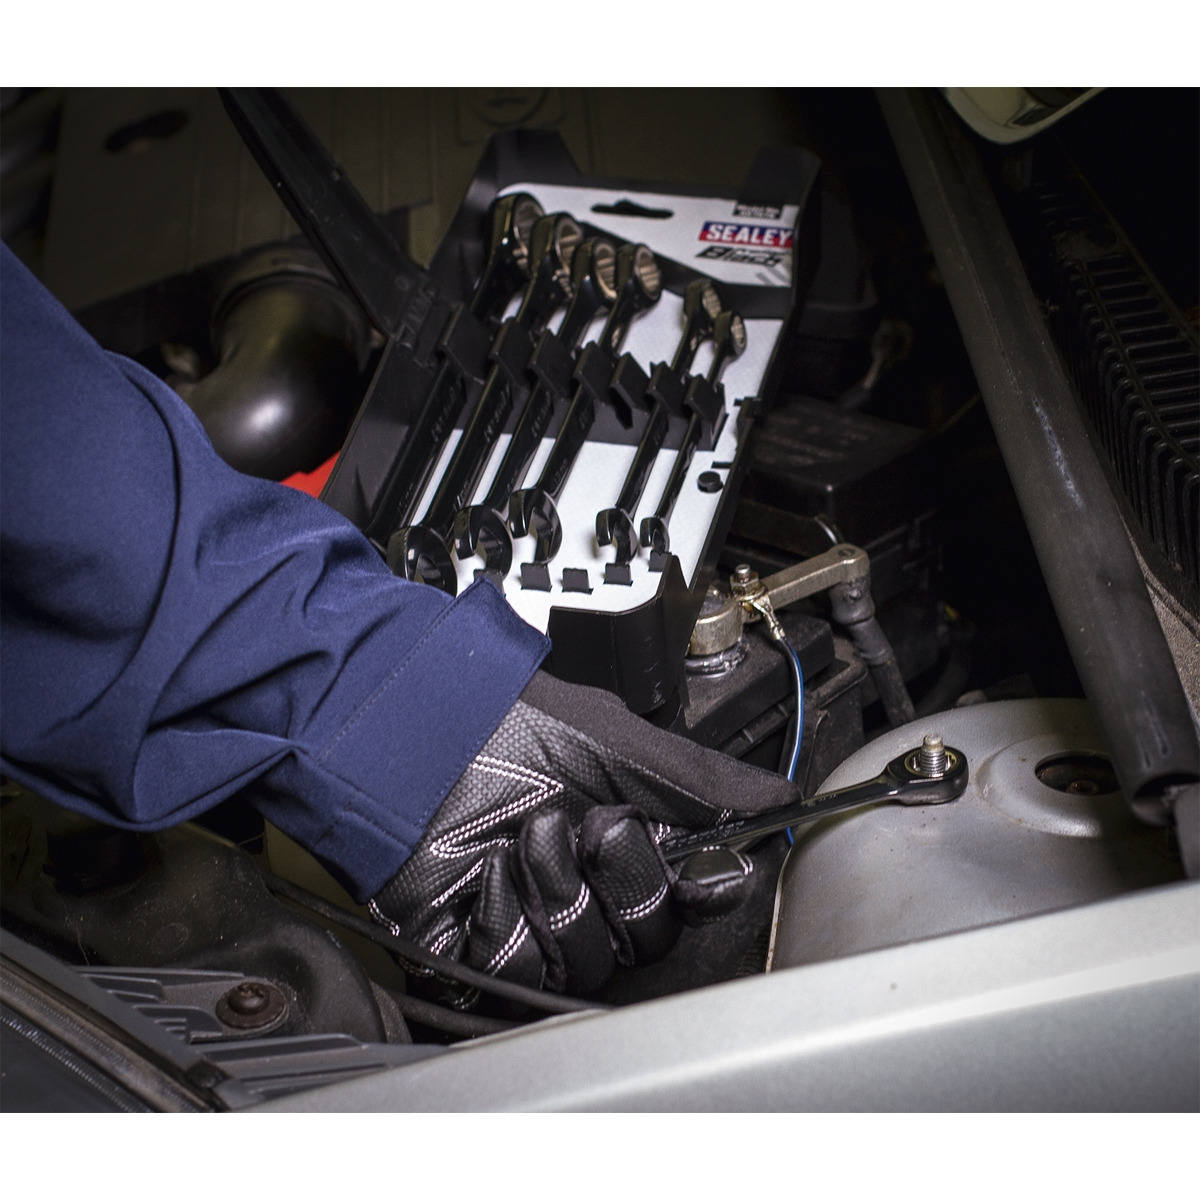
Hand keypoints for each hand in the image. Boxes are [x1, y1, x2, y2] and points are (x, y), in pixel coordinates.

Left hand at [370, 671, 797, 995]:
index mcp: (627, 847)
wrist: (419, 737)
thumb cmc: (514, 726)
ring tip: (528, 834)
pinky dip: (506, 917)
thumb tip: (782, 798)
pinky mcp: (481, 949)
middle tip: (591, 824)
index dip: (687, 889)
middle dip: (621, 879)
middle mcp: (587, 890)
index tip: (690, 863)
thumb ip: (708, 784)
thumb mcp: (626, 747)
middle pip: (644, 943)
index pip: (685, 905)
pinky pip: (518, 974)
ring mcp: (535, 923)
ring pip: (585, 964)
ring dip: (558, 889)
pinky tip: (488, 871)